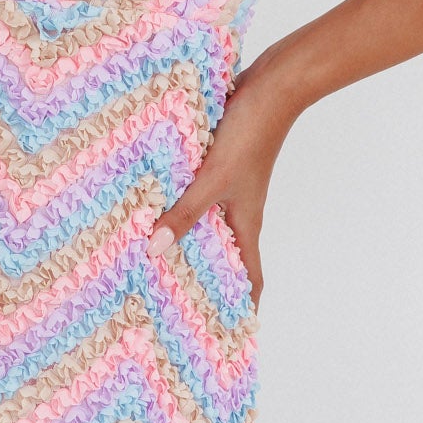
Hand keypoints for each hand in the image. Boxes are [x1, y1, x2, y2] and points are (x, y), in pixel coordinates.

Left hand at [144, 66, 296, 308]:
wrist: (272, 87)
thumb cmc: (251, 135)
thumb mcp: (213, 180)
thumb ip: (184, 214)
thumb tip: (154, 250)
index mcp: (246, 223)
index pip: (250, 278)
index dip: (244, 308)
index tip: (231, 335)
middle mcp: (240, 211)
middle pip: (223, 254)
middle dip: (203, 278)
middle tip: (171, 301)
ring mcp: (229, 187)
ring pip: (207, 223)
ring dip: (185, 239)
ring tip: (150, 256)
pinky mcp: (218, 164)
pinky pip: (196, 194)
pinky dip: (178, 205)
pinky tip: (150, 204)